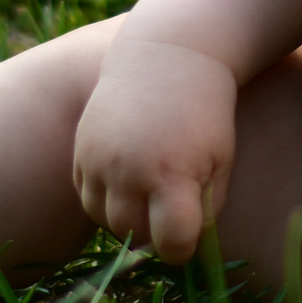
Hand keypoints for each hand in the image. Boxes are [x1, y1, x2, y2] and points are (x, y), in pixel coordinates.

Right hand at [71, 35, 240, 262]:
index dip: (183, 248)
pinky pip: (87, 196)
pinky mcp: (81, 150)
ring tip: (151, 195)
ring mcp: (99, 160)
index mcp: (170, 174)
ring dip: (128, 218)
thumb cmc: (205, 109)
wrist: (166, 54)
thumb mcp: (220, 158)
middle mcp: (128, 171)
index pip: (172, 243)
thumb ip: (206, 207)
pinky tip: (128, 181)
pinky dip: (105, 199)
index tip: (189, 236)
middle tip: (170, 214)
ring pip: (106, 219)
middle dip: (155, 232)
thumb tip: (187, 243)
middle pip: (135, 234)